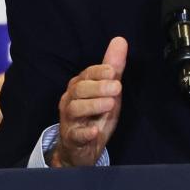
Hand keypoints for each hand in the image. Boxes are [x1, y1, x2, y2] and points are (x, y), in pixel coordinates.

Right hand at [53, 37, 126, 166]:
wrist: (81, 149)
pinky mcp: (71, 139)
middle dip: (98, 87)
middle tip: (117, 88)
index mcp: (79, 87)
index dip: (99, 72)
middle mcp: (70, 100)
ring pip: (75, 108)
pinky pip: (75, 135)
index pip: (86, 74)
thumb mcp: (108, 92)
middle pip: (79, 89)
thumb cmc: (94, 116)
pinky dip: (84, 132)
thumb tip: (120, 40)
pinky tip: (94, 130)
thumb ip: (113, 69)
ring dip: (93, 105)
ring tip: (110, 104)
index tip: (114, 72)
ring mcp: (69, 120)